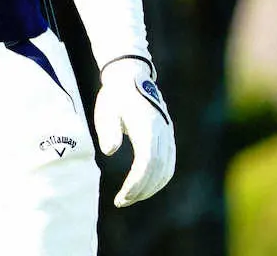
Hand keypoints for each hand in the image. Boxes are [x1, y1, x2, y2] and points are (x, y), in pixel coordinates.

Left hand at [93, 58, 175, 207]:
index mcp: (147, 124)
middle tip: (122, 201)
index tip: (122, 195)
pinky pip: (169, 162)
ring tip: (130, 197)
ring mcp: (168, 133)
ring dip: (151, 187)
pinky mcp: (168, 135)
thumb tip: (111, 151)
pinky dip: (159, 178)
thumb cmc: (115, 95)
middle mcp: (162, 130)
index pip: (148, 162)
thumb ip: (108, 129)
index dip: (137, 183)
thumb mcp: (107, 108)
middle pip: (159, 169)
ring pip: (167, 168)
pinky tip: (144, 187)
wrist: (130, 75)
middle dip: (142, 190)